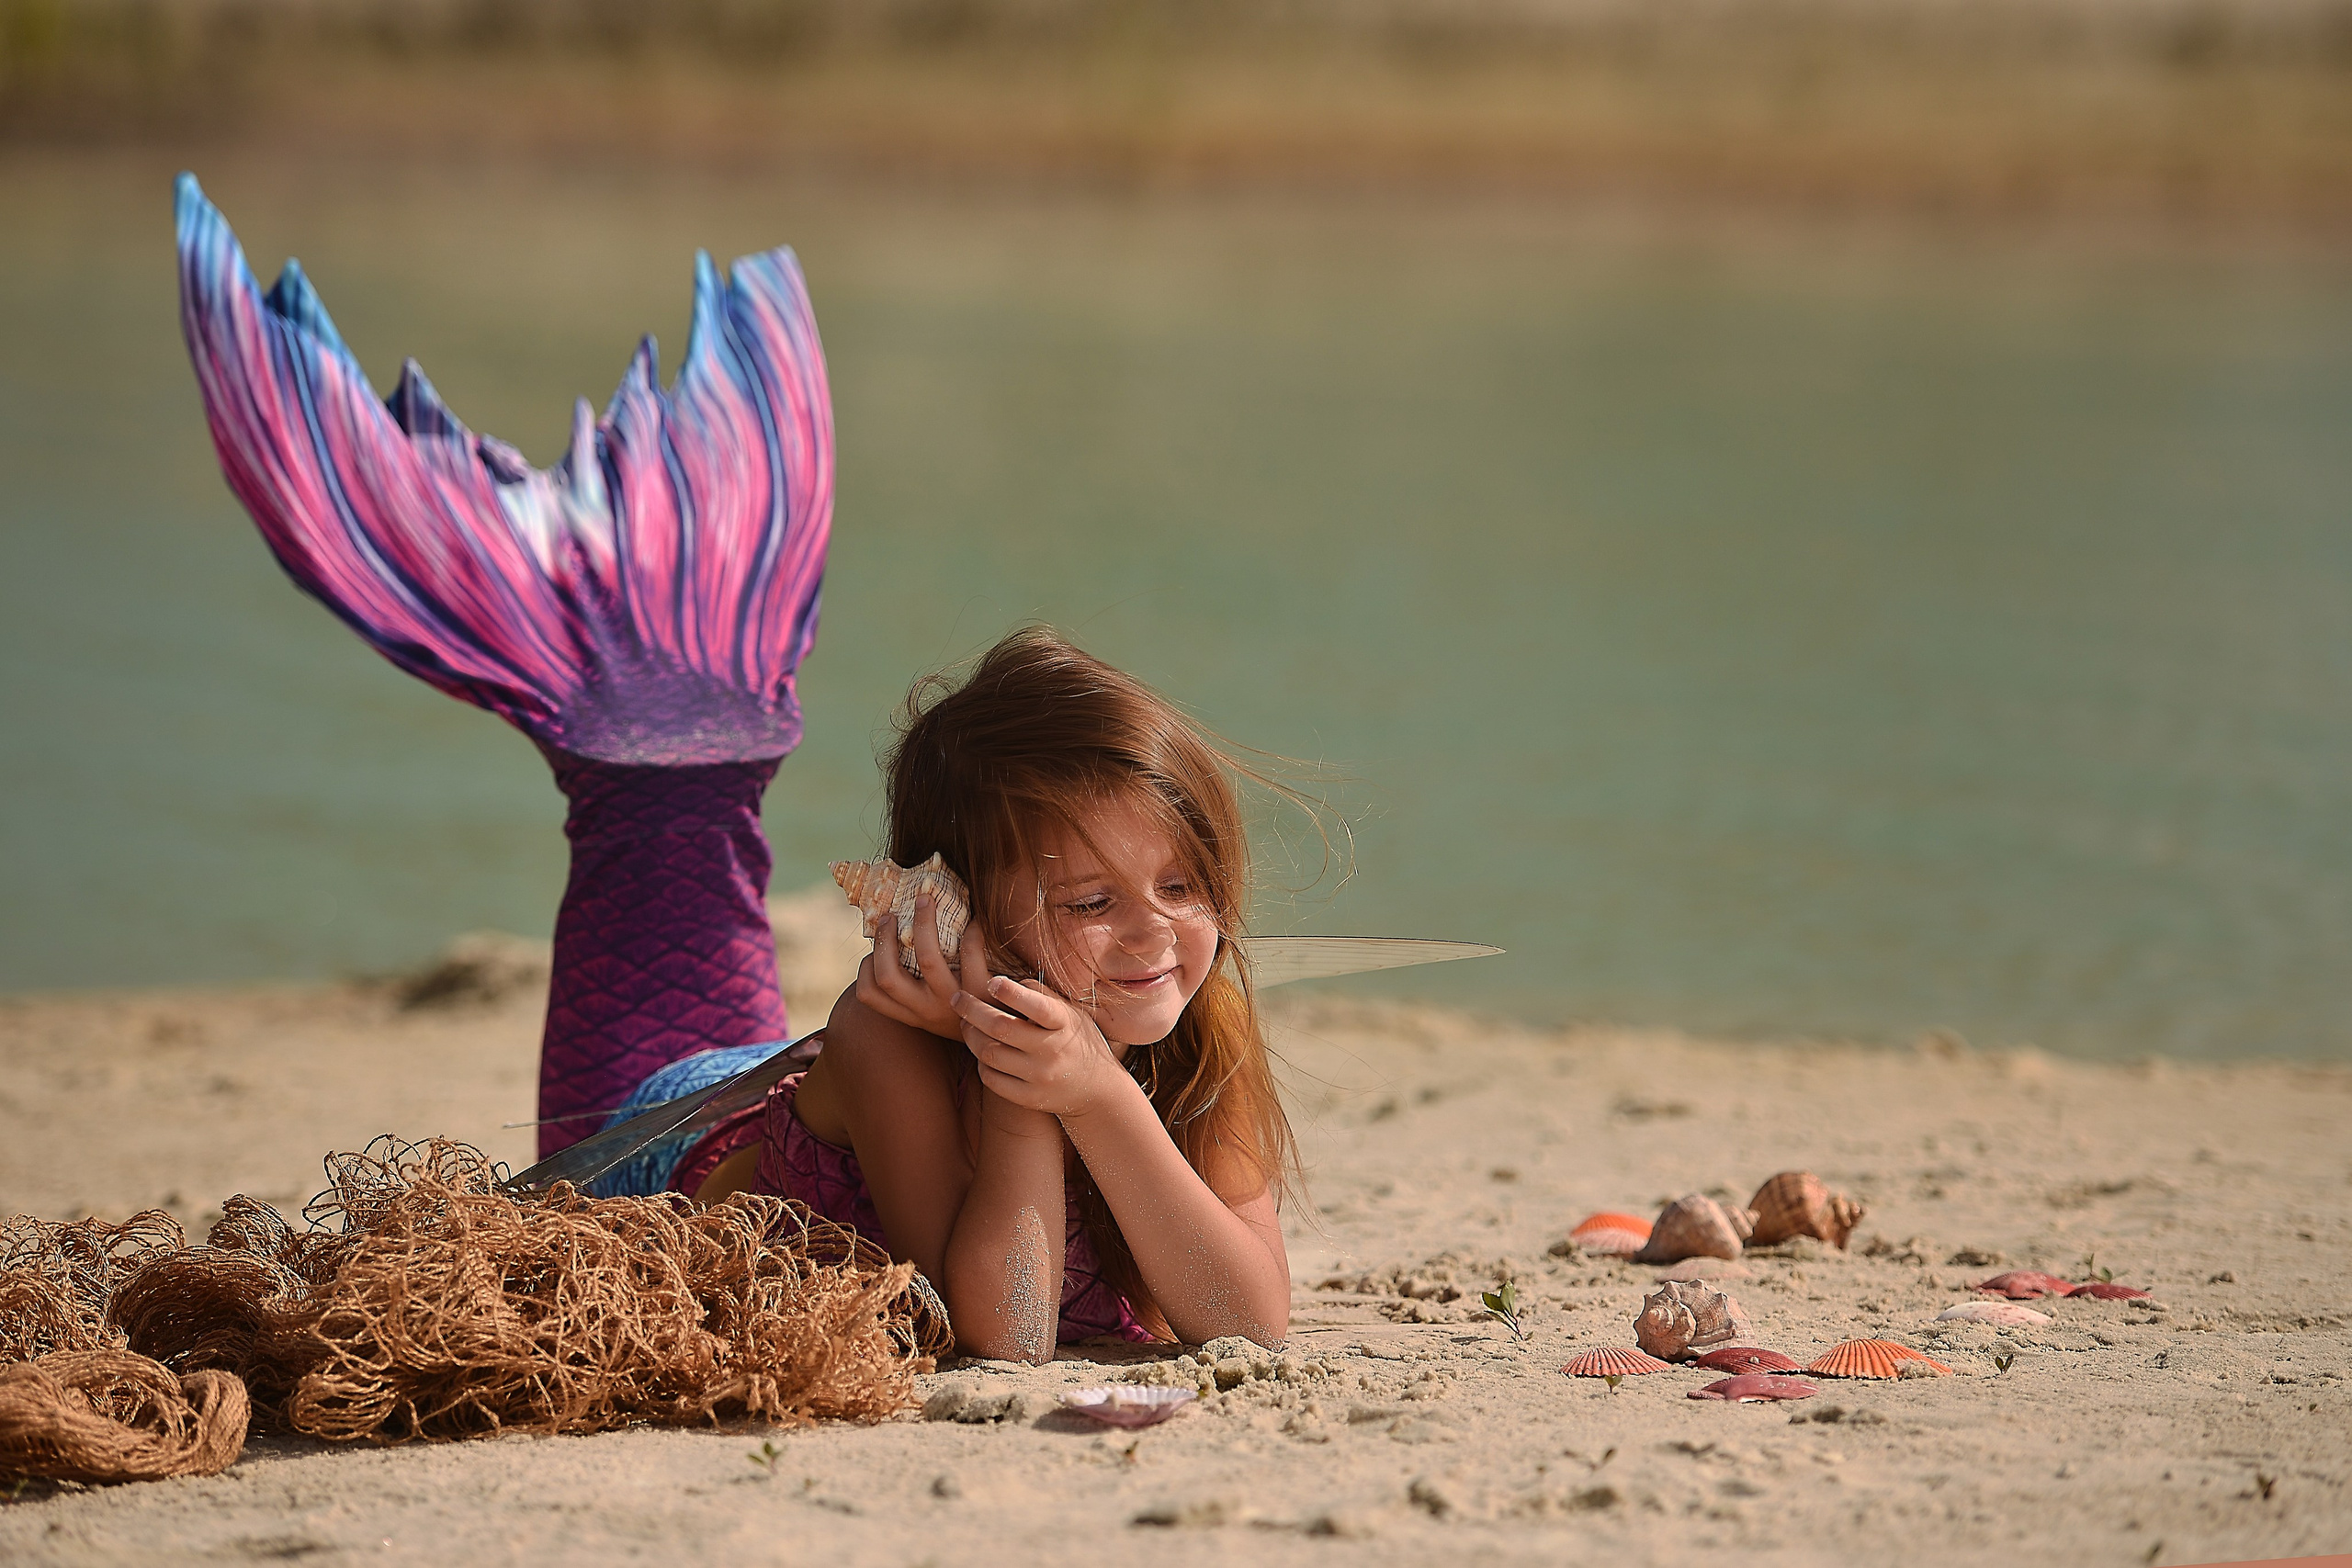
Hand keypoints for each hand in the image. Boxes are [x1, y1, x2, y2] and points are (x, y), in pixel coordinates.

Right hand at [853, 895, 981, 1039]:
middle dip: (884, 940)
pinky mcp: (981, 993)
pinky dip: (971, 932)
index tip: (873, 949)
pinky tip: (973, 920)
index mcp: (911, 1012)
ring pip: (927, 958)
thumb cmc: (965, 1013)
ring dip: (923, 923)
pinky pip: (970, 954)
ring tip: (924, 901)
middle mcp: (926, 1010)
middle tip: (889, 916)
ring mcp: (953, 1002)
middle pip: (888, 976)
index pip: (870, 994)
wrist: (1005, 1037)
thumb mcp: (934, 1009)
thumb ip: (916, 987)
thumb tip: (898, 941)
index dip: (865, 967)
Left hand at [951, 970, 1127, 1118]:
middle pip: (1001, 1027)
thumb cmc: (1079, 1041)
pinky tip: (981, 1051)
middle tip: (958, 998)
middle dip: (972, 1009)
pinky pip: (991, 1079)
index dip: (1011, 993)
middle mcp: (1052, 1051)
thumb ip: (1043, 996)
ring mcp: (1039, 1077)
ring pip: (989, 1053)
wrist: (1098, 1091)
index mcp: (1065, 1024)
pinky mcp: (1028, 1099)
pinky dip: (981, 1062)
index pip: (1037, 1006)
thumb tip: (1008, 982)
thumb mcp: (1072, 1013)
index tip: (993, 981)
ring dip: (971, 1035)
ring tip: (965, 1023)